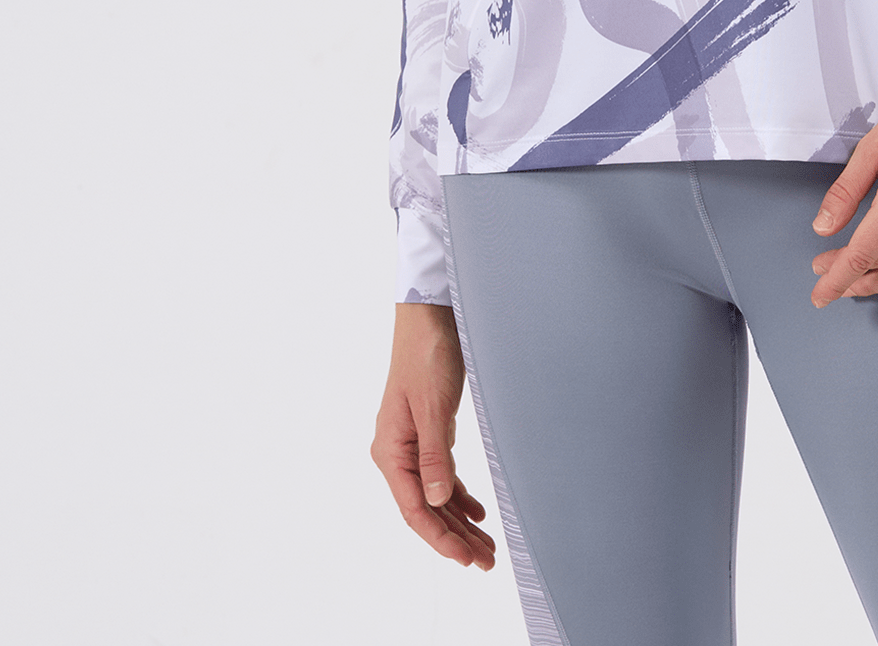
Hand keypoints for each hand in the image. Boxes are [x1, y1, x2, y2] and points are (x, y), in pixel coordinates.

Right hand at [372, 302, 496, 570]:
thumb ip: (434, 456)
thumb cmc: (427, 355)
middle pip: (426, 508)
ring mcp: (412, 443)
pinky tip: (476, 512)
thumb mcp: (433, 406)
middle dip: (455, 538)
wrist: (429, 317)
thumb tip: (435, 502)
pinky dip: (459, 495)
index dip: (440, 538)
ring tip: (486, 546)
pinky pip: (441, 475)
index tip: (466, 559)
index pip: (414, 509)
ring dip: (459, 521)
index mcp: (391, 451)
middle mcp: (397, 452)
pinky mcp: (428, 432)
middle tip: (486, 561)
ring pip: (435, 495)